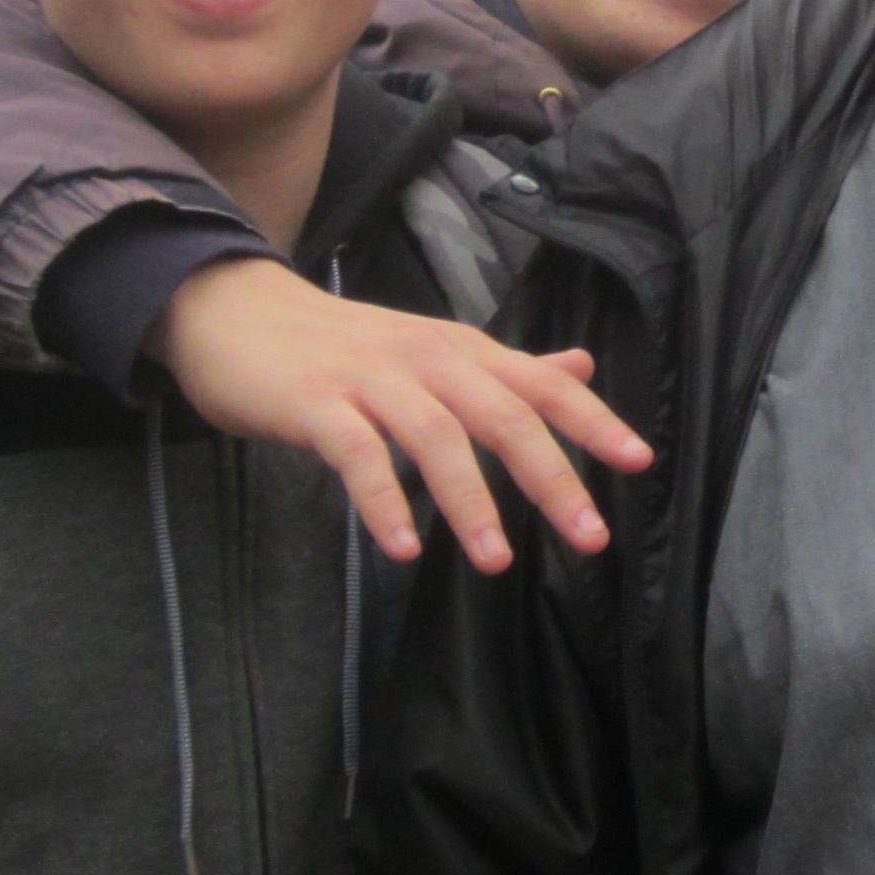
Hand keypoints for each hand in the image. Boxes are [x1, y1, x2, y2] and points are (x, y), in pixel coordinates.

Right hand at [146, 257, 654, 571]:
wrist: (237, 312)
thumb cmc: (345, 346)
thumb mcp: (434, 349)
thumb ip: (508, 367)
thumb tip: (581, 368)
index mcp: (461, 351)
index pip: (539, 386)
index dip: (591, 422)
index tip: (637, 462)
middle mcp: (426, 359)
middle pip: (501, 415)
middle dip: (550, 477)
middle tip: (589, 537)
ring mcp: (370, 380)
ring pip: (435, 438)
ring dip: (469, 502)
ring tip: (497, 561)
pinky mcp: (315, 404)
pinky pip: (355, 455)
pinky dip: (382, 501)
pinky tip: (401, 548)